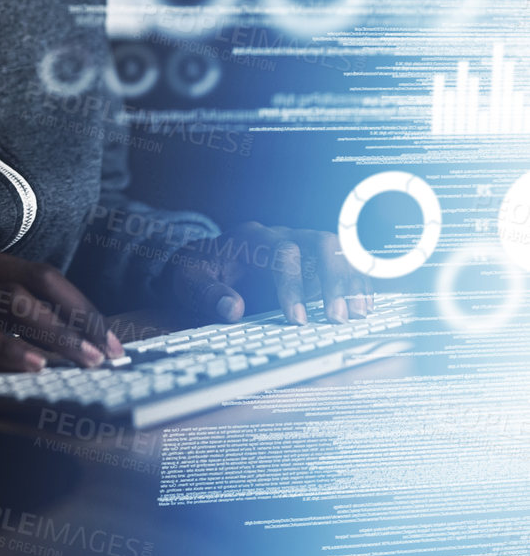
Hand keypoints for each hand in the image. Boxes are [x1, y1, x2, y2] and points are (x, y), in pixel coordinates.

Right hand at [0, 242, 122, 380]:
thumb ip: (6, 307)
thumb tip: (64, 337)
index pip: (45, 274)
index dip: (81, 307)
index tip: (108, 337)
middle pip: (39, 283)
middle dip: (79, 319)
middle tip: (106, 352)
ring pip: (15, 303)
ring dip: (56, 333)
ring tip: (82, 359)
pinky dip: (10, 348)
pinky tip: (34, 365)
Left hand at [151, 223, 373, 327]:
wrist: (205, 260)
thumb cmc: (200, 269)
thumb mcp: (190, 280)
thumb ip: (207, 293)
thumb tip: (232, 308)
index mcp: (253, 237)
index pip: (281, 252)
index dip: (293, 284)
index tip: (297, 318)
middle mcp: (284, 236)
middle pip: (319, 243)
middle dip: (333, 278)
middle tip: (337, 317)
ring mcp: (302, 248)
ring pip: (338, 252)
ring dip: (351, 282)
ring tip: (359, 314)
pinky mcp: (313, 264)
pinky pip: (342, 266)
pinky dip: (356, 284)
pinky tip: (364, 307)